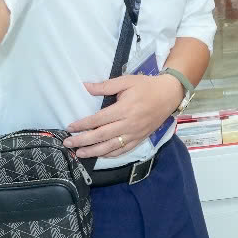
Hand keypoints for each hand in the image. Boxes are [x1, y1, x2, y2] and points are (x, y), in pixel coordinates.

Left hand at [66, 72, 187, 160]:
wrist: (169, 95)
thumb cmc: (146, 86)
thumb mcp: (126, 81)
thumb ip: (105, 86)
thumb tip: (85, 86)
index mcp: (124, 109)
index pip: (99, 120)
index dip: (83, 125)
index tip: (70, 127)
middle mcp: (129, 124)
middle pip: (102, 136)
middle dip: (83, 141)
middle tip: (68, 143)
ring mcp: (135, 134)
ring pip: (111, 147)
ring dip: (94, 152)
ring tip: (80, 153)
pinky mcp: (140, 139)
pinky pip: (124, 150)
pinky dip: (111, 155)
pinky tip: (100, 155)